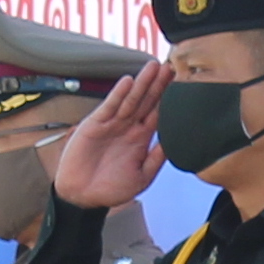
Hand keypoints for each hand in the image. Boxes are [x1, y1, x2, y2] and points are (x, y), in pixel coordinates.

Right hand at [43, 63, 168, 211]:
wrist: (83, 196)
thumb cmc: (111, 189)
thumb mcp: (142, 177)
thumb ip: (157, 158)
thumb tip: (174, 143)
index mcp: (141, 139)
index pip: (158, 114)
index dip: (168, 99)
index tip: (180, 83)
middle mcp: (128, 127)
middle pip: (146, 101)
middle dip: (157, 84)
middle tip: (170, 66)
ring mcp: (112, 124)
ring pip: (130, 99)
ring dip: (141, 83)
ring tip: (153, 67)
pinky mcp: (95, 124)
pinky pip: (109, 106)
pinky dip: (118, 94)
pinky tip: (128, 82)